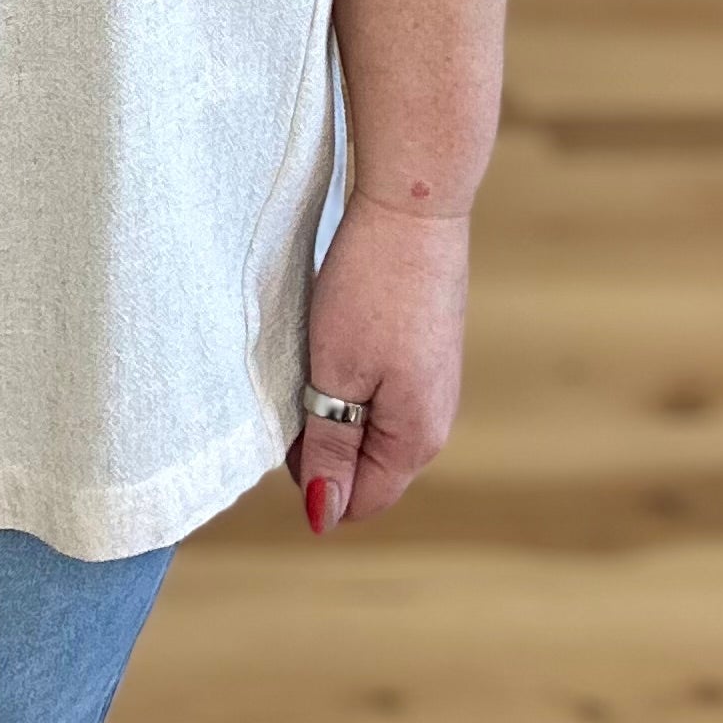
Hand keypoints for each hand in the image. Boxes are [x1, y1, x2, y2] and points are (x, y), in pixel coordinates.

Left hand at [288, 186, 468, 534]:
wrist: (413, 206)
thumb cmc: (371, 289)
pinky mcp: (424, 348)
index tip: (288, 422)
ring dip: (333, 403)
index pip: (360, 501)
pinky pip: (380, 388)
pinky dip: (350, 373)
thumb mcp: (338, 374)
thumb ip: (332, 448)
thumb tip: (326, 516)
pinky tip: (336, 333)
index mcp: (416, 438)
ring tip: (316, 353)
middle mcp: (434, 419)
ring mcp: (433, 382)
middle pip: (365, 465)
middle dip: (323, 441)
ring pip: (369, 424)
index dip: (314, 478)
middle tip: (297, 382)